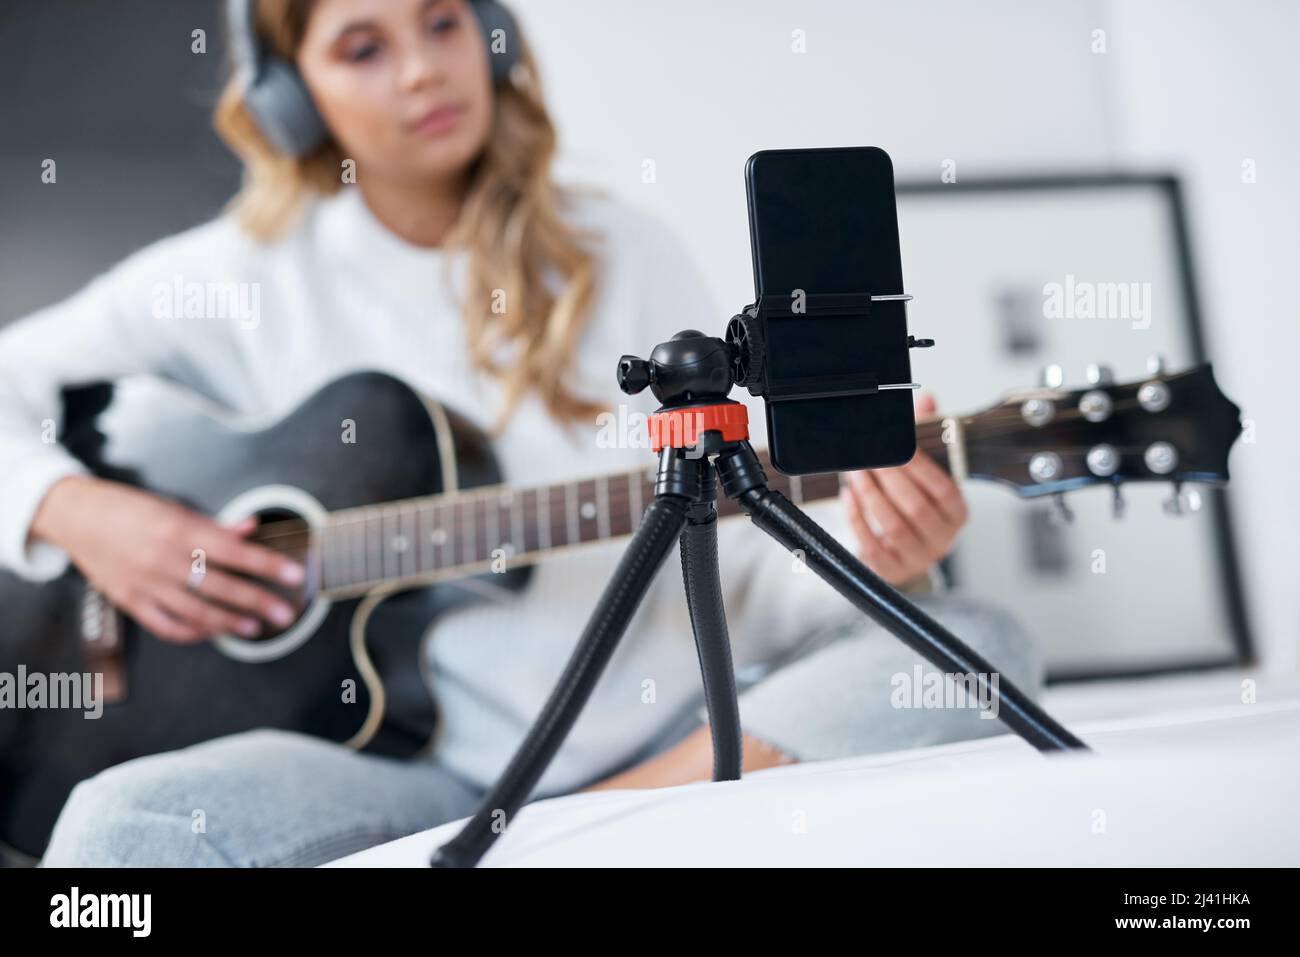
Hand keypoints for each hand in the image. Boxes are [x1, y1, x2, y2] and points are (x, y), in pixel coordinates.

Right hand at [31, 475, 304, 642]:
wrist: (76, 516)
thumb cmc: (132, 509)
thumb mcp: (175, 508)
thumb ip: (215, 525)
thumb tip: (253, 528)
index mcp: (180, 530)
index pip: (234, 552)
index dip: (267, 565)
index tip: (295, 575)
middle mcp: (164, 559)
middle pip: (220, 587)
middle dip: (258, 602)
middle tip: (286, 614)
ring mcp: (145, 584)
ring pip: (196, 612)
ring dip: (229, 623)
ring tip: (255, 628)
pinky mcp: (129, 601)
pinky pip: (166, 626)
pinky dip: (192, 632)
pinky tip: (212, 632)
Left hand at [838, 394, 967, 586]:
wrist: (906, 553)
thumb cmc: (916, 506)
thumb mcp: (926, 473)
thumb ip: (925, 435)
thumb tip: (925, 399)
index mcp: (957, 512)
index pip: (942, 488)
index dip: (920, 467)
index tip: (900, 447)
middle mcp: (942, 537)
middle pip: (915, 506)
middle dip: (888, 478)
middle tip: (868, 456)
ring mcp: (918, 556)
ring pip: (892, 525)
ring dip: (870, 496)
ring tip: (855, 472)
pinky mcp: (891, 569)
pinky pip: (872, 544)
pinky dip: (857, 519)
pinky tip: (848, 497)